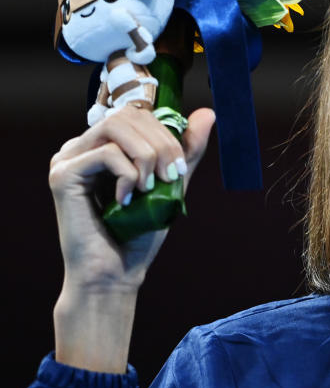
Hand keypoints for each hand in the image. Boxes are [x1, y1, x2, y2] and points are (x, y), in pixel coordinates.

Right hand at [48, 105, 214, 371]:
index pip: (137, 115)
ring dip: (145, 154)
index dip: (166, 134)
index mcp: (102, 145)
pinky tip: (128, 200)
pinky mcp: (62, 176)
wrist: (115, 274)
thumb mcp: (170, 184)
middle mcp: (80, 147)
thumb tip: (208, 113)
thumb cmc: (139, 233)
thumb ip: (186, 150)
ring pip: (116, 126)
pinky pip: (106, 153)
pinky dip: (128, 174)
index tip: (179, 169)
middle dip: (160, 143)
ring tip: (151, 186)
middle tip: (169, 177)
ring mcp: (67, 159)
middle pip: (128, 115)